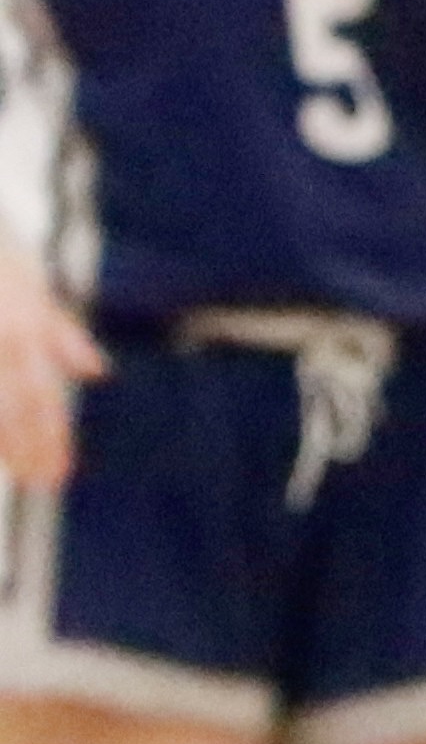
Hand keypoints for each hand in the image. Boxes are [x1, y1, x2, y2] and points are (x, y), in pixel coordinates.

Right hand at [0, 253, 102, 490]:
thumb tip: (98, 372)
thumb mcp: (35, 289)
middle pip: (20, 404)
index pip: (46, 394)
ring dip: (5, 441)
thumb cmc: (0, 260)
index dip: (55, 435)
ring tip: (17, 473)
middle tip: (44, 483)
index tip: (61, 472)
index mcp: (30, 330)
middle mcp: (9, 339)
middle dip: (32, 447)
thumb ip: (62, 335)